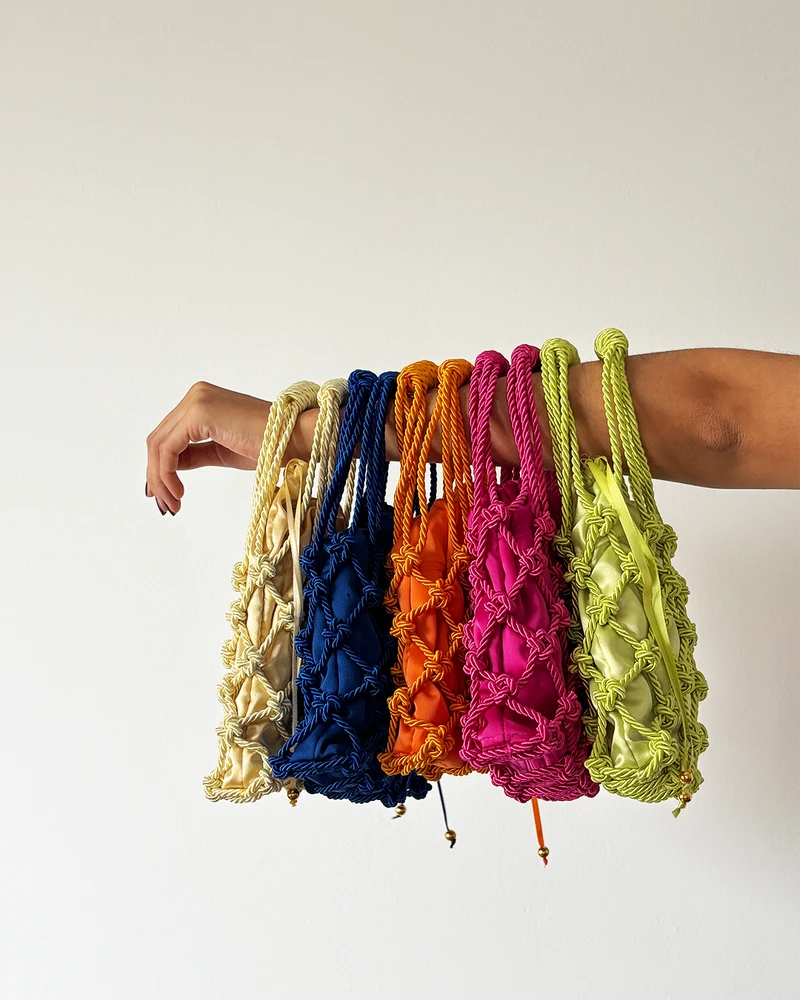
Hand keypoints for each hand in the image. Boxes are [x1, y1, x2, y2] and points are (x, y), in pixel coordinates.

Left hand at [145, 382, 271, 514]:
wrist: (295, 439)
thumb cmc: (269, 446)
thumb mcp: (221, 452)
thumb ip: (193, 455)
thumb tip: (168, 469)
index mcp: (202, 401)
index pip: (168, 435)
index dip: (159, 467)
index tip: (164, 495)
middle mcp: (196, 395)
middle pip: (158, 439)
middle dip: (157, 476)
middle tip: (166, 505)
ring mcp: (197, 401)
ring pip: (158, 444)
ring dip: (160, 478)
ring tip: (173, 503)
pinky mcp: (199, 412)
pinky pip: (168, 447)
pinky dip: (166, 472)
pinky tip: (179, 492)